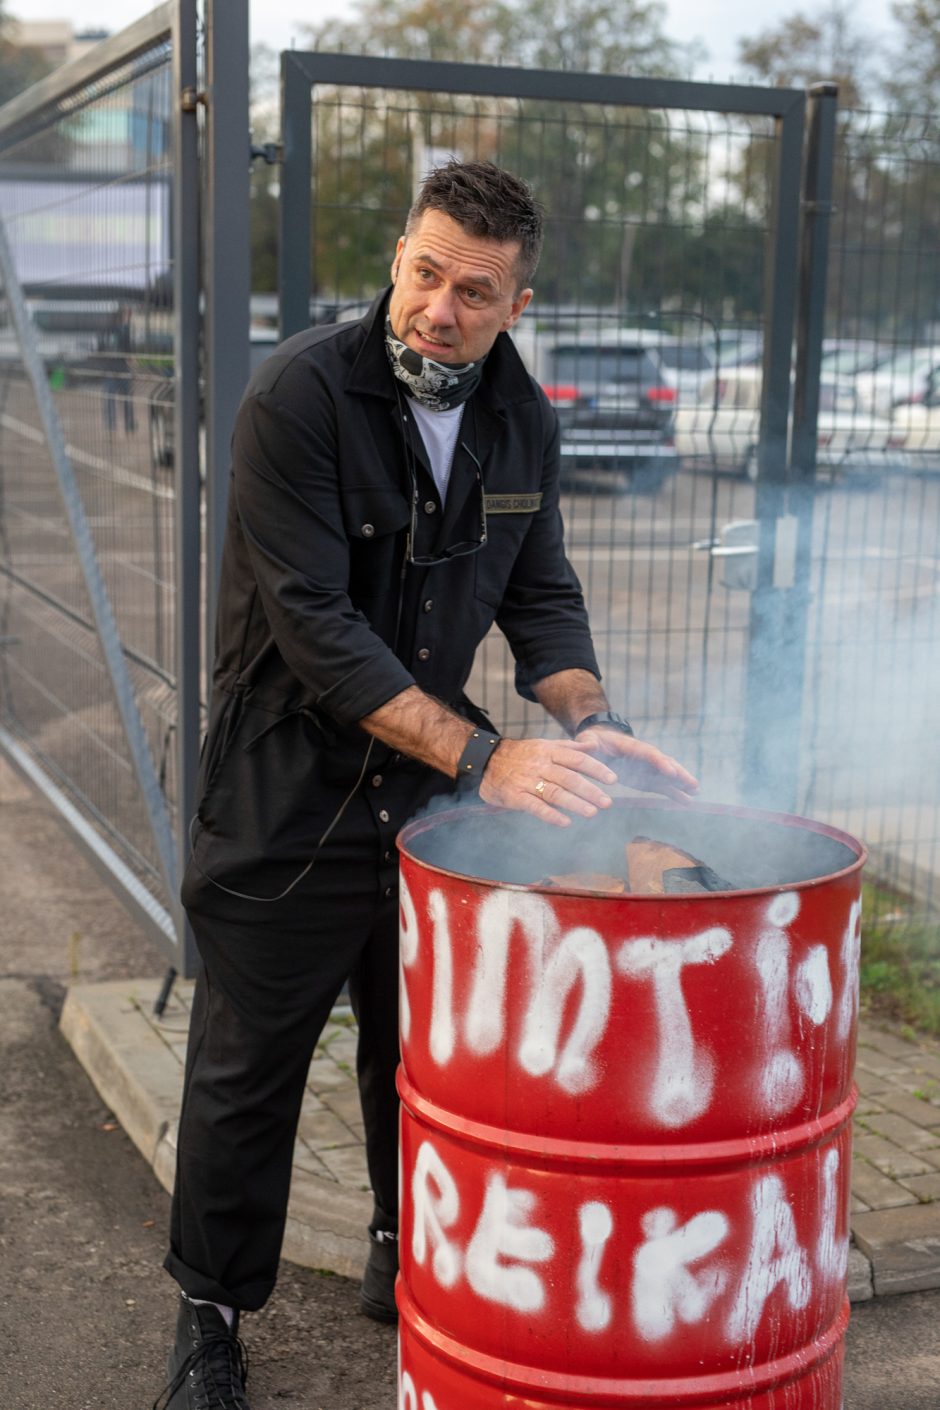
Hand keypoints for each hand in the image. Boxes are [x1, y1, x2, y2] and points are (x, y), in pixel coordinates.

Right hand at [478, 736, 619, 827]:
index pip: (577, 760)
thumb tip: (594, 745)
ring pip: (554, 792)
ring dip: (575, 803)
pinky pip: (535, 806)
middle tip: (607, 802)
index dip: (596, 769)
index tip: (613, 779)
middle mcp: (540, 765)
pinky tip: (565, 822)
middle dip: (590, 790)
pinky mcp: (515, 796)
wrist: (485, 760)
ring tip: (592, 813)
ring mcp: (527, 781)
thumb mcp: (543, 745)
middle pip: (569, 778)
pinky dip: (550, 815)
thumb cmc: (519, 755)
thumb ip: (569, 747)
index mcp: (549, 752)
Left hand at [574, 727, 698, 803]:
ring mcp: (648, 768)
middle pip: (665, 763)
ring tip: (696, 792)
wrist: (600, 742)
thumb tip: (588, 745)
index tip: (670, 771)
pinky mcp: (648, 779)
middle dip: (679, 774)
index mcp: (630, 745)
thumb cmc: (593, 740)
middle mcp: (644, 756)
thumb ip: (587, 743)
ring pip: (669, 775)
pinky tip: (687, 801)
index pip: (648, 753)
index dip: (659, 762)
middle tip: (693, 784)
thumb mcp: (588, 740)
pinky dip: (675, 793)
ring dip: (682, 783)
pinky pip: (664, 786)